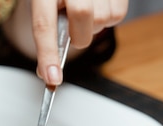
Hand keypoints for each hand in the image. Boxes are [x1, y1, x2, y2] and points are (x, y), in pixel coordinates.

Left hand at [2, 0, 127, 84]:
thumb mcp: (43, 9)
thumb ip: (45, 38)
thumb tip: (49, 74)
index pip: (44, 25)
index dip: (48, 55)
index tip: (53, 80)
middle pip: (82, 15)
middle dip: (79, 34)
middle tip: (74, 30)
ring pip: (103, 18)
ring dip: (94, 26)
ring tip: (85, 14)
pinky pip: (118, 14)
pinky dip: (110, 18)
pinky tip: (98, 8)